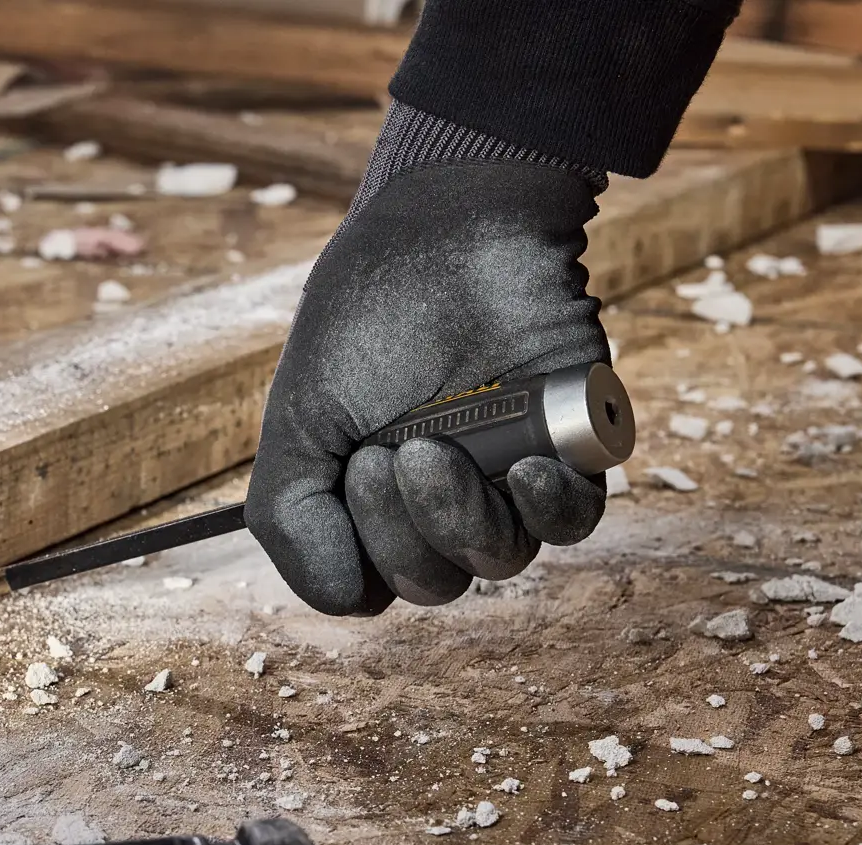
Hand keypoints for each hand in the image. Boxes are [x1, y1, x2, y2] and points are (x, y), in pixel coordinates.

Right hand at [245, 161, 611, 614]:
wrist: (451, 225)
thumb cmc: (368, 313)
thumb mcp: (297, 417)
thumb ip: (290, 515)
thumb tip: (347, 602)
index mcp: (371, 494)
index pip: (368, 584)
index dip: (354, 560)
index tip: (347, 478)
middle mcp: (438, 495)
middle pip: (430, 582)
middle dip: (401, 532)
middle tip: (391, 450)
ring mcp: (504, 475)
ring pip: (495, 560)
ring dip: (460, 517)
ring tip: (438, 448)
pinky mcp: (572, 450)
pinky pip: (571, 524)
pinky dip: (547, 509)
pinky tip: (525, 468)